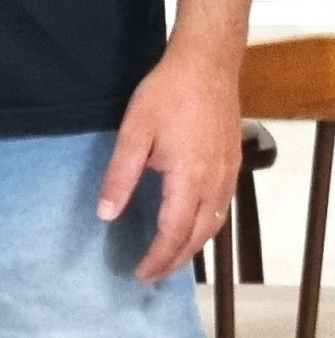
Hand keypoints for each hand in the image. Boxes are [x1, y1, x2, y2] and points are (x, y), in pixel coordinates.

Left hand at [97, 44, 241, 282]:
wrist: (207, 62)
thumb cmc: (169, 93)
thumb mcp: (134, 133)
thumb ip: (120, 176)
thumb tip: (106, 213)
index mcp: (189, 179)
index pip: (173, 234)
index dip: (157, 258)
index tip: (140, 273)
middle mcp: (214, 183)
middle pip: (197, 236)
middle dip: (175, 260)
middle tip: (153, 275)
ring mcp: (228, 173)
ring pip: (213, 225)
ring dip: (192, 246)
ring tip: (171, 258)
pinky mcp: (232, 162)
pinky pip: (222, 207)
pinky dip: (206, 226)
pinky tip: (192, 224)